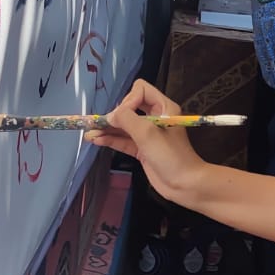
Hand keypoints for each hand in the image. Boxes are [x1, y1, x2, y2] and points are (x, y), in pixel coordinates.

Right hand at [85, 80, 208, 205]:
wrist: (185, 184)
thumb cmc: (171, 156)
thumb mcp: (148, 134)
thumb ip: (127, 120)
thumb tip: (110, 115)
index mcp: (163, 108)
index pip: (141, 90)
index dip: (129, 100)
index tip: (124, 116)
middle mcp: (155, 118)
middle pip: (129, 108)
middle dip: (114, 115)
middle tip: (100, 124)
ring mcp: (148, 134)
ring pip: (124, 126)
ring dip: (107, 128)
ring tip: (89, 132)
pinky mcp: (142, 149)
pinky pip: (123, 140)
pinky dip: (111, 139)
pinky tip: (96, 140)